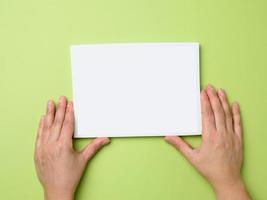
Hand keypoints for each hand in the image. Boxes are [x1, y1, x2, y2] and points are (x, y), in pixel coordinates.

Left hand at [34, 96, 109, 199]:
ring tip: (50, 103)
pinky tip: (42, 119)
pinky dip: (41, 126)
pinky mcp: (37, 152)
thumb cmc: (70, 176)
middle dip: (59, 109)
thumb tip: (106, 139)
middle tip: (61, 98)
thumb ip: (94, 146)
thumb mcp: (83, 160)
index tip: (70, 104)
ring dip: (48, 114)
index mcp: (63, 145)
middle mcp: (51, 145)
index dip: (69, 113)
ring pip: (46, 127)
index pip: (67, 124)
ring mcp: (43, 148)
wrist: (57, 190)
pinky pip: (39, 135)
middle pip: (56, 122)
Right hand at [165, 85, 250, 199]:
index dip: (205, 102)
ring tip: (220, 91)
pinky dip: (236, 113)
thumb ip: (179, 145)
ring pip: (227, 114)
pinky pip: (238, 123)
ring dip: (224, 102)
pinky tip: (235, 104)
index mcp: (210, 137)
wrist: (227, 179)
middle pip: (217, 111)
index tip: (203, 93)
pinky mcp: (238, 139)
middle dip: (213, 97)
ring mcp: (231, 136)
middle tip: (210, 87)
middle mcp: (221, 134)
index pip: (206, 114)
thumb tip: (168, 137)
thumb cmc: (209, 169)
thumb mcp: (192, 157)